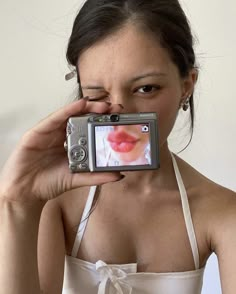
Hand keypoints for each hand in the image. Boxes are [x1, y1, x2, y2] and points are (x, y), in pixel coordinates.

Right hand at [0, 98, 122, 202]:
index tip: (120, 120)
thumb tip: (118, 175)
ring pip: (71, 115)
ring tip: (103, 105)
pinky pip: (55, 118)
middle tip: (116, 108)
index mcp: (72, 145)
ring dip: (88, 108)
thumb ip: (97, 176)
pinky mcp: (38, 131)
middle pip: (83, 119)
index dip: (104, 124)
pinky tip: (81, 104)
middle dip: (100, 112)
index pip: (91, 130)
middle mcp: (62, 136)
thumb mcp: (77, 179)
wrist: (25, 192)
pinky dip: (68, 110)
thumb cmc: (49, 183)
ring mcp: (51, 132)